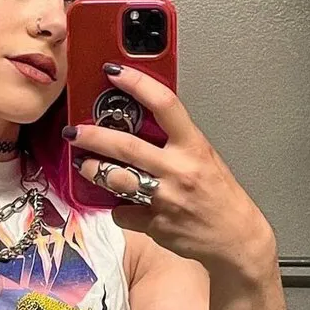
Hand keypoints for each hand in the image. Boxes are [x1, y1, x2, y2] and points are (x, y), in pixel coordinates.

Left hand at [64, 63, 275, 275]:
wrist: (236, 237)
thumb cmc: (219, 196)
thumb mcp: (203, 159)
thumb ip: (174, 143)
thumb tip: (140, 127)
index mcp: (194, 146)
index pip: (164, 104)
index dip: (136, 84)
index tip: (113, 72)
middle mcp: (179, 169)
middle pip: (126, 145)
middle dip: (92, 136)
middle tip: (74, 131)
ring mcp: (165, 198)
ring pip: (115, 179)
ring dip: (93, 170)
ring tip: (85, 165)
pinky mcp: (154, 223)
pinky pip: (122, 213)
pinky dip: (119, 209)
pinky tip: (124, 206)